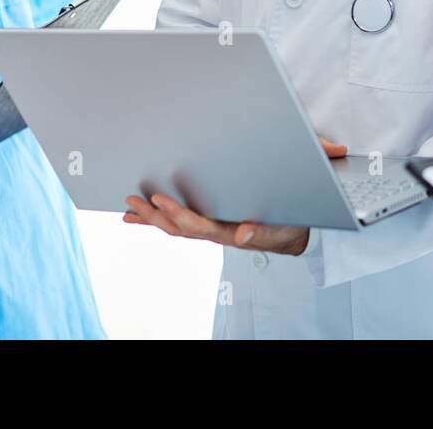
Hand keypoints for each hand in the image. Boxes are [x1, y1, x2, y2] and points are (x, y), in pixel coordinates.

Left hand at [123, 137, 348, 255]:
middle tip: (141, 199)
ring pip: (178, 229)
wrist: (301, 228)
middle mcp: (225, 231)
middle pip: (186, 229)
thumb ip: (285, 208)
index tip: (167, 205)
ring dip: (153, 218)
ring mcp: (216, 227)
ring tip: (130, 205)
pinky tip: (135, 215)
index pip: (208, 227)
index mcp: (243, 227)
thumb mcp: (302, 204)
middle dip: (160, 215)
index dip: (185, 218)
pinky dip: (156, 220)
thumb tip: (244, 234)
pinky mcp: (210, 221)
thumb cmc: (300, 211)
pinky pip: (179, 224)